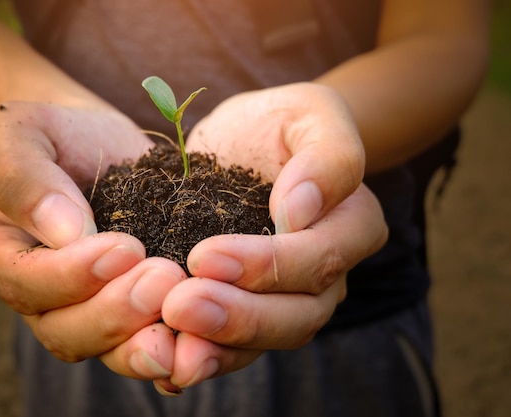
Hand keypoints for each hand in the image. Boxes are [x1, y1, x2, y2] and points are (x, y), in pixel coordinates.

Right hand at [0, 101, 186, 379]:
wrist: (101, 144)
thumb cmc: (58, 134)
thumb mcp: (24, 132)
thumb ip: (25, 177)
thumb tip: (64, 231)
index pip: (27, 285)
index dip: (74, 276)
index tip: (126, 247)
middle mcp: (39, 297)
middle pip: (66, 332)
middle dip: (117, 313)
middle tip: (165, 278)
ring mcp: (86, 310)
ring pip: (107, 350)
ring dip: (146, 342)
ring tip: (186, 318)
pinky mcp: (131, 311)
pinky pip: (146, 343)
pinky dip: (174, 349)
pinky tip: (201, 344)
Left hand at [154, 83, 387, 390]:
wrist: (243, 143)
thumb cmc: (277, 124)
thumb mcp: (309, 113)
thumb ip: (326, 156)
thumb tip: (301, 211)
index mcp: (351, 226)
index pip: (321, 259)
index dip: (269, 265)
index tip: (206, 254)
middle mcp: (326, 276)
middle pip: (298, 316)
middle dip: (239, 316)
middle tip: (180, 305)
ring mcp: (286, 299)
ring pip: (264, 342)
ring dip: (217, 348)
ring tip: (170, 345)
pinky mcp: (245, 310)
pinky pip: (232, 348)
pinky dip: (201, 357)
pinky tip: (165, 363)